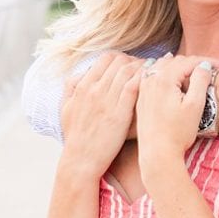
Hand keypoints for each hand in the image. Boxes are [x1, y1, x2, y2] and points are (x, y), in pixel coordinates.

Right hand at [60, 52, 143, 176]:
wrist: (81, 159)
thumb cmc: (75, 136)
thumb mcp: (66, 108)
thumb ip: (71, 88)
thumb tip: (80, 74)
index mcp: (83, 86)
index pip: (106, 58)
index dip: (120, 58)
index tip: (128, 63)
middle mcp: (95, 89)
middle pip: (120, 62)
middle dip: (134, 60)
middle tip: (144, 65)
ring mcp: (108, 100)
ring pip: (129, 71)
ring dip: (143, 68)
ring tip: (153, 71)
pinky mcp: (120, 113)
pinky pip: (134, 87)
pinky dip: (144, 79)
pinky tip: (151, 81)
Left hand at [134, 55, 211, 176]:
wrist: (157, 154)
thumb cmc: (178, 133)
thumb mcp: (195, 106)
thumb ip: (201, 81)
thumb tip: (204, 66)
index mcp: (164, 79)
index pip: (190, 61)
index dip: (210, 61)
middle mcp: (150, 79)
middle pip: (176, 62)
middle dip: (195, 63)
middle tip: (212, 69)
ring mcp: (143, 88)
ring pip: (163, 66)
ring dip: (180, 66)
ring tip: (195, 71)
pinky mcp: (141, 97)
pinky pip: (153, 76)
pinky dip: (166, 73)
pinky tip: (172, 77)